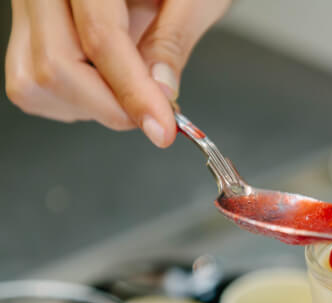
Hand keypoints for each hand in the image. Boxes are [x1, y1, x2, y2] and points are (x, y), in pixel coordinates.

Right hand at [5, 0, 229, 146]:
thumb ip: (172, 41)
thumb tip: (161, 92)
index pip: (100, 36)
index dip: (133, 91)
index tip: (163, 128)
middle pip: (54, 66)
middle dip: (110, 106)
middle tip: (154, 114)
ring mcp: (26, 5)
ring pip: (34, 81)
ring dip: (90, 105)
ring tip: (130, 86)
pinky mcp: (25, 28)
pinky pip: (32, 82)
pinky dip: (74, 100)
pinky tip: (106, 80)